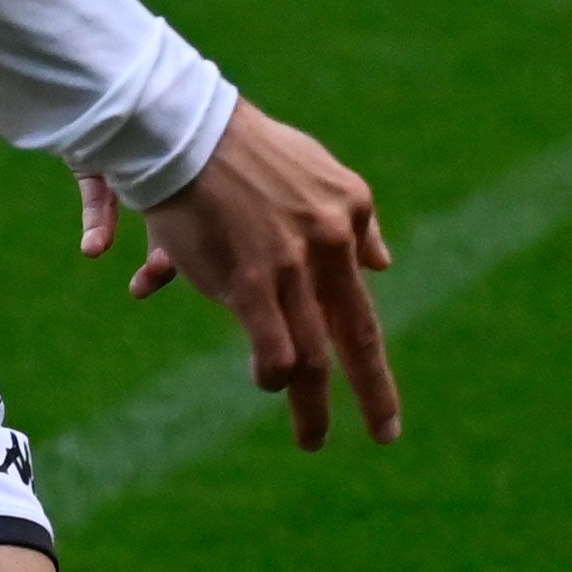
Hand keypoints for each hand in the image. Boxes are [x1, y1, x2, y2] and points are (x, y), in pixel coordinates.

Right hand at [122, 102, 400, 450]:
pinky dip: (272, 373)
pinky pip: (273, 349)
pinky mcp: (252, 279)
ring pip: (313, 355)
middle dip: (373, 393)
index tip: (386, 401)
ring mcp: (293, 264)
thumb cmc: (239, 151)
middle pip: (356, 336)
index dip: (376, 358)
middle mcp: (329, 243)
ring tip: (312, 438)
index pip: (365, 303)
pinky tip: (266, 384)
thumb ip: (355, 219)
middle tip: (386, 434)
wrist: (184, 132)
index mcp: (347, 218)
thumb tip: (380, 264)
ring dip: (311, 404)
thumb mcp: (319, 172)